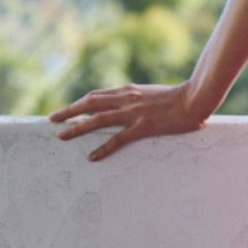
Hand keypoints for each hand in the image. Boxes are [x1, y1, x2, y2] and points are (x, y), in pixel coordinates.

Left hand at [48, 81, 210, 160]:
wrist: (195, 98)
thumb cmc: (180, 97)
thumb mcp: (154, 93)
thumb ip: (140, 98)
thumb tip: (132, 104)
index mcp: (129, 90)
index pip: (97, 95)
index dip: (80, 103)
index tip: (68, 109)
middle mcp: (126, 99)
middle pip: (90, 103)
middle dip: (69, 111)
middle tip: (52, 119)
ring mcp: (133, 113)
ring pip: (97, 120)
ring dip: (77, 128)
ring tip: (61, 136)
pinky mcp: (142, 127)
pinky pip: (117, 139)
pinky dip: (102, 148)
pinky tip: (91, 156)